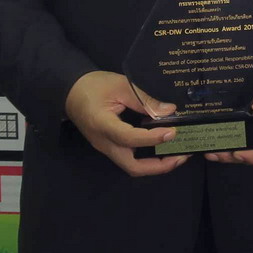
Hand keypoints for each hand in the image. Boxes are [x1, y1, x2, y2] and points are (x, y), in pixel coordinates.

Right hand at [66, 71, 184, 177]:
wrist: (70, 91)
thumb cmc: (93, 85)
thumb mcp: (121, 85)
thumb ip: (145, 100)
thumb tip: (170, 111)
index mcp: (102, 125)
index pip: (129, 138)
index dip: (152, 138)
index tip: (172, 131)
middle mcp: (104, 143)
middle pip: (133, 167)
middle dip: (160, 165)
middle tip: (182, 155)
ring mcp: (106, 148)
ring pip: (132, 166)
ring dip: (156, 165)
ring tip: (177, 154)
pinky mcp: (110, 146)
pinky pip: (130, 158)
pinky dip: (148, 158)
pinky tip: (162, 147)